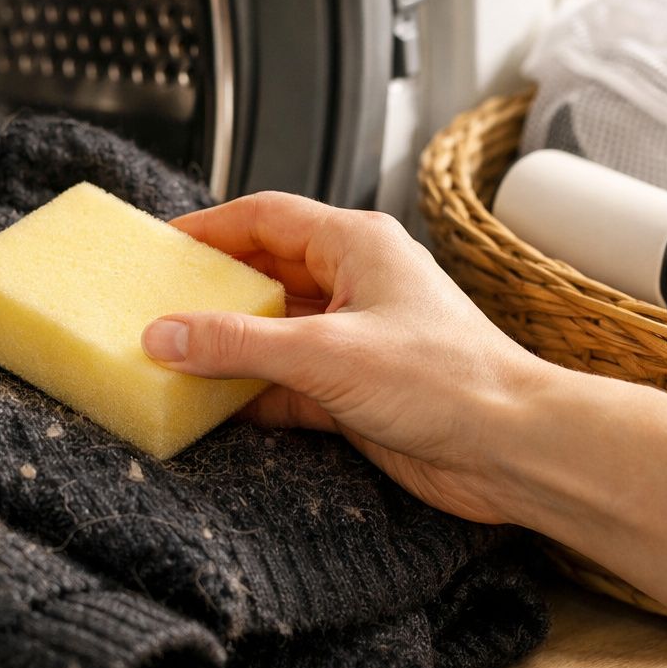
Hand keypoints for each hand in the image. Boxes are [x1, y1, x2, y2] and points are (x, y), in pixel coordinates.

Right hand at [142, 192, 550, 523]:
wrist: (512, 450)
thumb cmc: (451, 380)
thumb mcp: (326, 353)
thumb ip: (239, 345)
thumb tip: (166, 335)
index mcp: (357, 246)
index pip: (266, 218)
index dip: (210, 227)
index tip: (161, 247)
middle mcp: (356, 285)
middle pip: (266, 274)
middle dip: (212, 291)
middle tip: (154, 304)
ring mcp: (355, 339)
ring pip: (273, 333)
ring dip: (228, 347)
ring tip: (169, 356)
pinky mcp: (355, 391)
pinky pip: (286, 384)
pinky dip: (250, 393)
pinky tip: (211, 405)